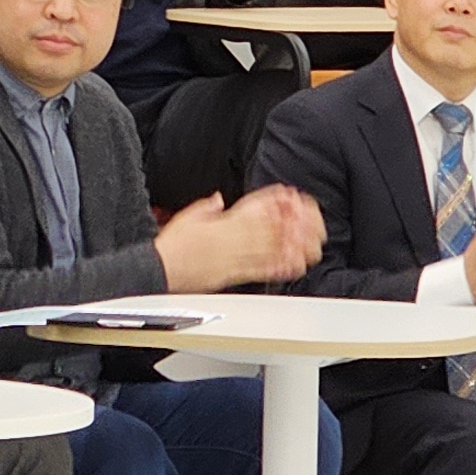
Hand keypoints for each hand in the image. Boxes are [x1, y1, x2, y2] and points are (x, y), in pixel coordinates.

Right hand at [153, 183, 321, 292]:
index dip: (277, 204)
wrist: (162, 270)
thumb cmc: (172, 246)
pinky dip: (279, 268)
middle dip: (293, 223)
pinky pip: (261, 271)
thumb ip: (207, 207)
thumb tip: (218, 199)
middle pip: (270, 228)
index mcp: (222, 222)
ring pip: (270, 249)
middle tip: (313, 221)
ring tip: (312, 244)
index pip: (255, 209)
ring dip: (293, 245)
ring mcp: (236, 257)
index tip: (292, 199)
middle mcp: (233, 238)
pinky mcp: (235, 275)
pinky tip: (294, 266)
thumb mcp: (188, 216)